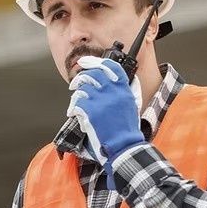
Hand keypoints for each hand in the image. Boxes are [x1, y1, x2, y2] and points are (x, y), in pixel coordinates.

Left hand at [66, 56, 143, 171]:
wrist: (124, 145)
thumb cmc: (126, 128)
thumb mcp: (131, 104)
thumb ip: (124, 90)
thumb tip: (116, 78)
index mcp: (124, 90)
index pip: (111, 67)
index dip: (96, 62)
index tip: (85, 62)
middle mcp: (113, 93)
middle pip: (93, 74)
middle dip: (81, 77)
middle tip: (75, 84)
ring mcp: (102, 102)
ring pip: (83, 89)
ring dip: (76, 95)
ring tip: (76, 102)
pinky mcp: (91, 113)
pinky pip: (78, 103)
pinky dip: (74, 109)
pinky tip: (76, 114)